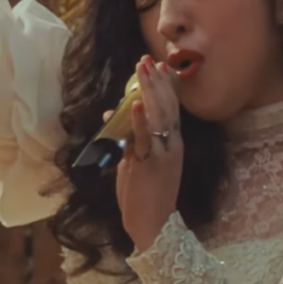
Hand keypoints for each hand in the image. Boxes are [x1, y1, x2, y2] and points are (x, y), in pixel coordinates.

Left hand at [116, 55, 182, 252]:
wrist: (153, 224)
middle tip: (148, 59)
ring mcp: (162, 154)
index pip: (170, 108)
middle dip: (156, 82)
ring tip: (143, 70)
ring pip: (158, 116)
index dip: (164, 85)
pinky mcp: (150, 164)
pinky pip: (144, 139)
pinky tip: (134, 104)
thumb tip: (110, 115)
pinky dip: (139, 121)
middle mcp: (172, 145)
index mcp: (172, 143)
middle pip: (166, 106)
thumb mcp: (134, 160)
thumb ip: (126, 137)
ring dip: (149, 91)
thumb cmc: (144, 194)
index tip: (158, 65)